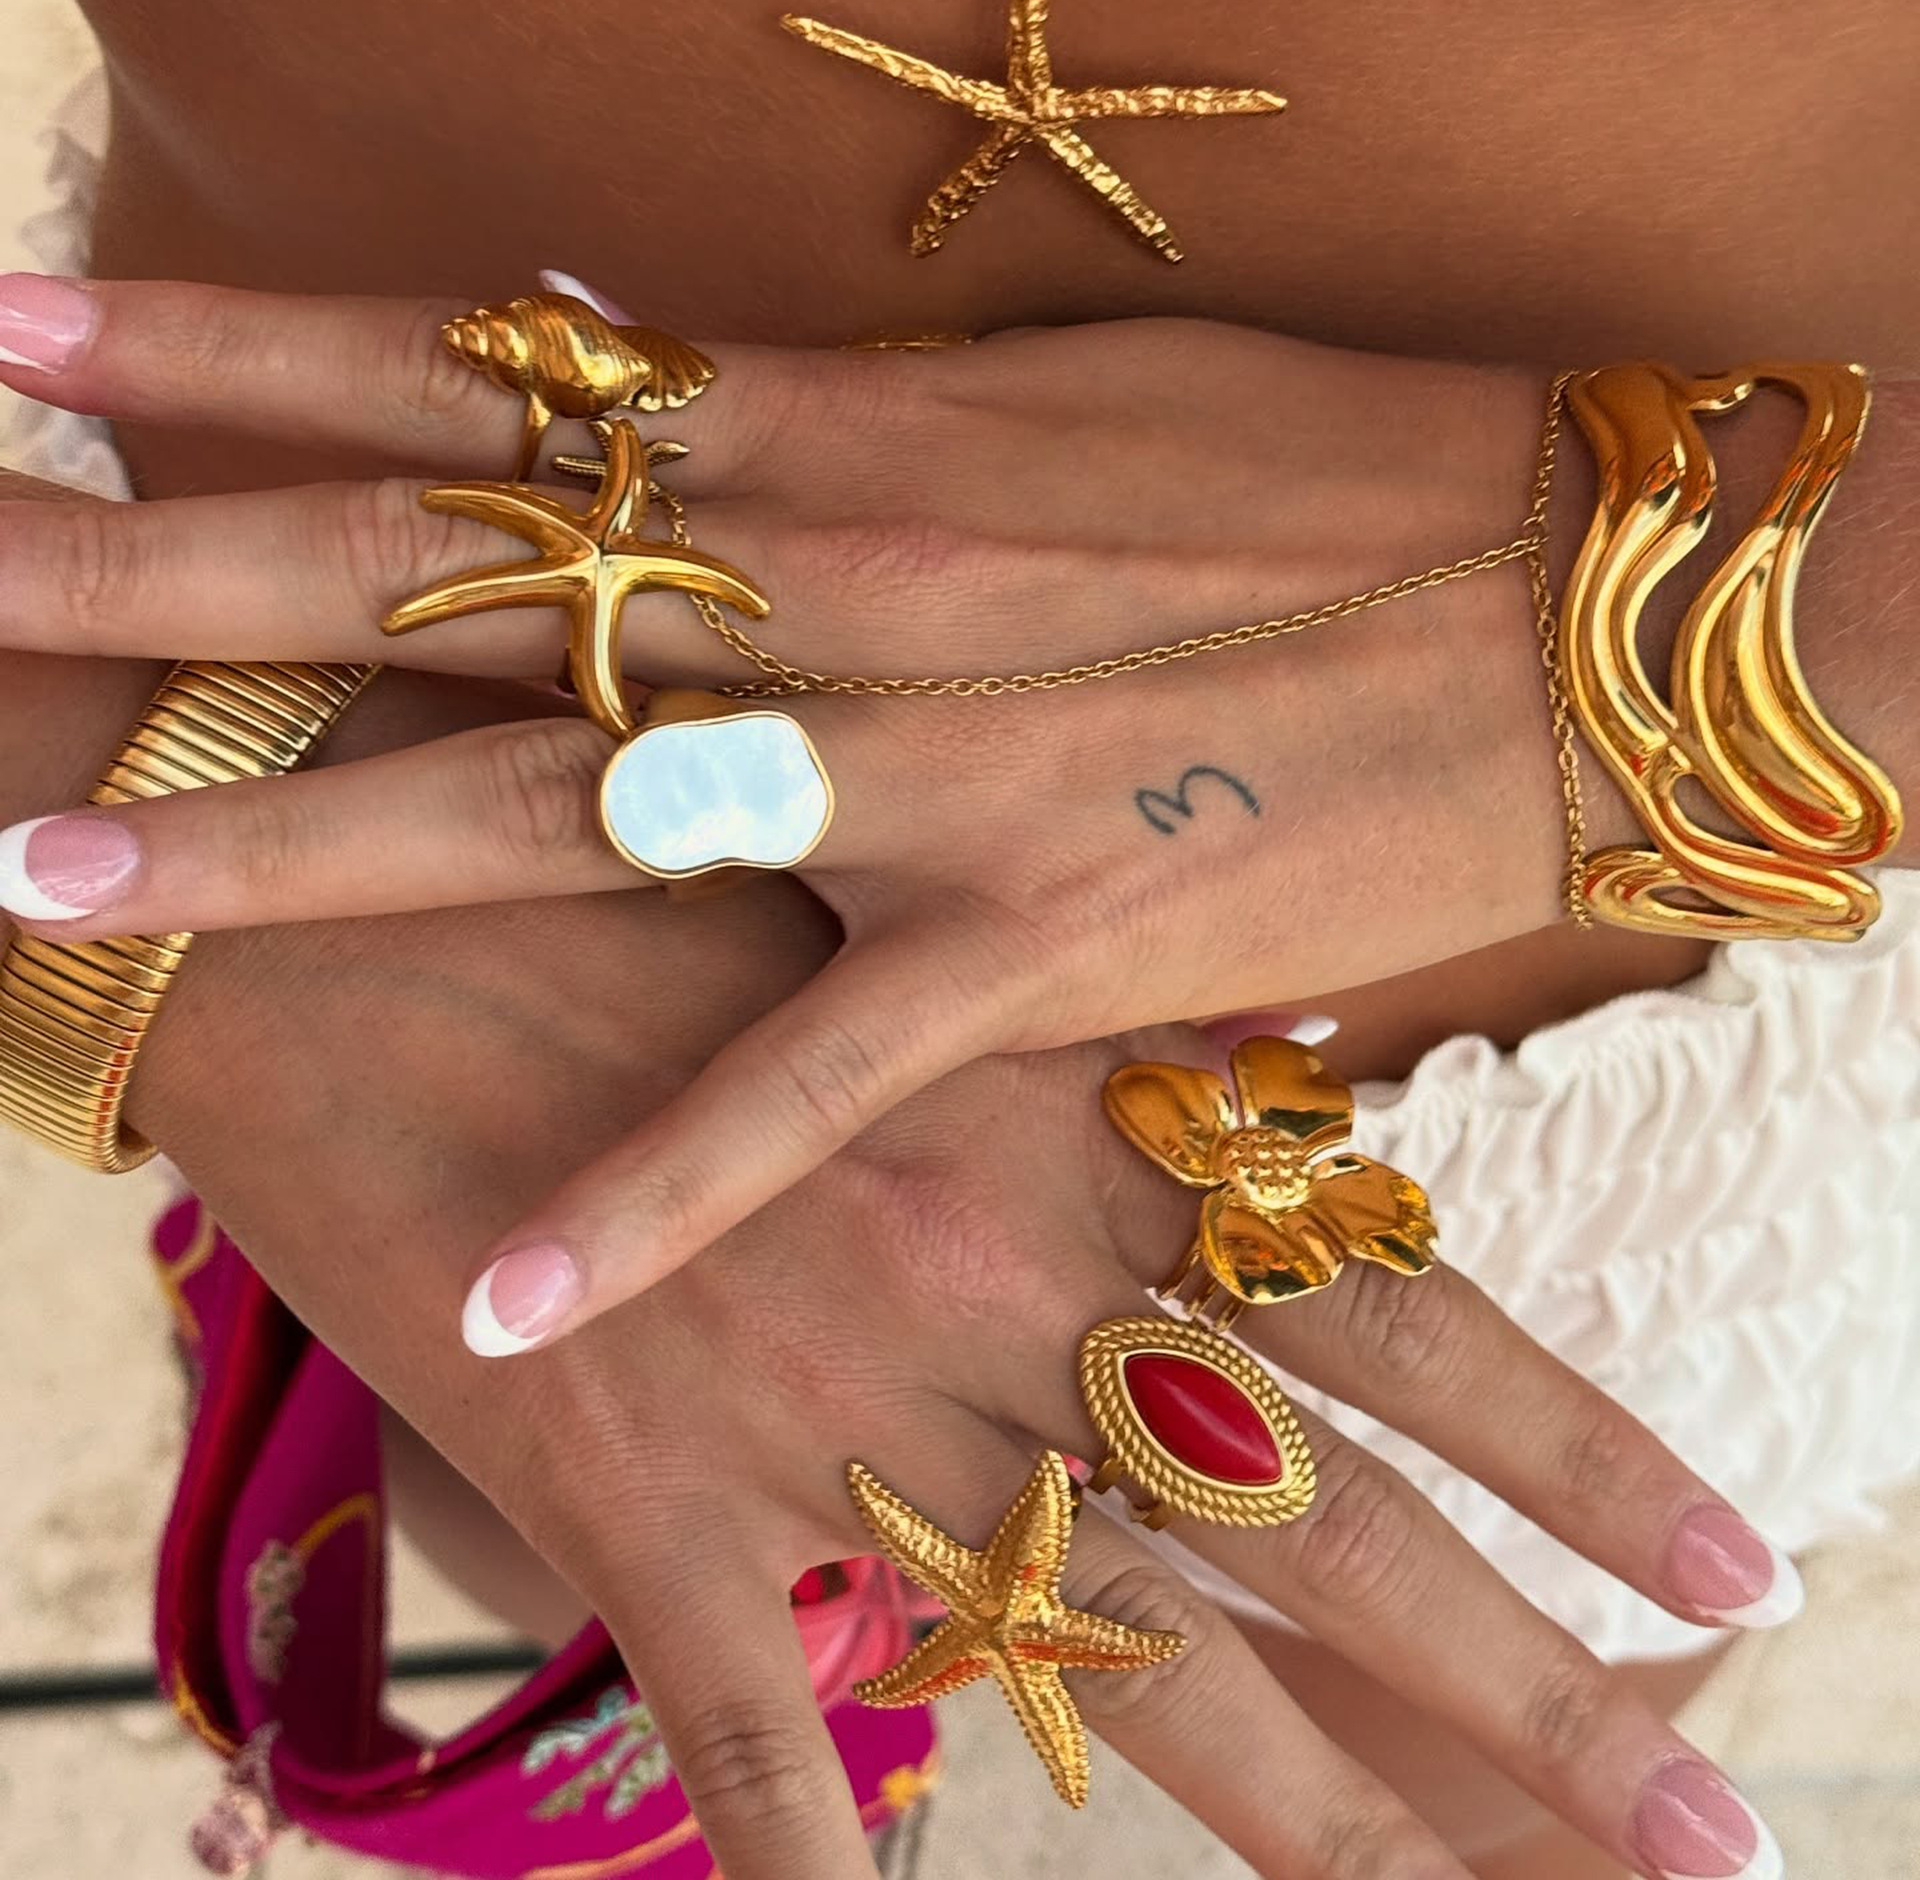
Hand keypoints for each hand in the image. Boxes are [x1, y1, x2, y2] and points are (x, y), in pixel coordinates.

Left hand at [0, 277, 1577, 1339]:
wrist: (1544, 601)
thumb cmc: (1300, 476)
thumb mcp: (1031, 405)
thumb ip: (819, 429)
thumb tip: (648, 393)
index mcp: (829, 437)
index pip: (458, 373)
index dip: (228, 340)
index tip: (28, 327)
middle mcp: (823, 588)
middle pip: (420, 575)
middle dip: (158, 570)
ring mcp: (912, 776)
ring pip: (536, 821)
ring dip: (283, 859)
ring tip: (53, 890)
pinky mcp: (1032, 952)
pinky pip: (795, 1093)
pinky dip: (646, 1198)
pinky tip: (499, 1299)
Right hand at [125, 735, 1786, 1879]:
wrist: (350, 894)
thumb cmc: (623, 896)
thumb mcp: (895, 967)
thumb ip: (1060, 1093)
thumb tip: (1233, 1183)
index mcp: (1058, 1131)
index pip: (1385, 1308)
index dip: (1573, 1444)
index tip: (1738, 1570)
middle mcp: (987, 1282)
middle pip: (1306, 1525)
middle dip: (1526, 1698)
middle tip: (1716, 1838)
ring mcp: (816, 1400)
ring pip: (1112, 1658)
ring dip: (1313, 1831)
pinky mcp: (624, 1484)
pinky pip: (750, 1724)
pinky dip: (818, 1865)